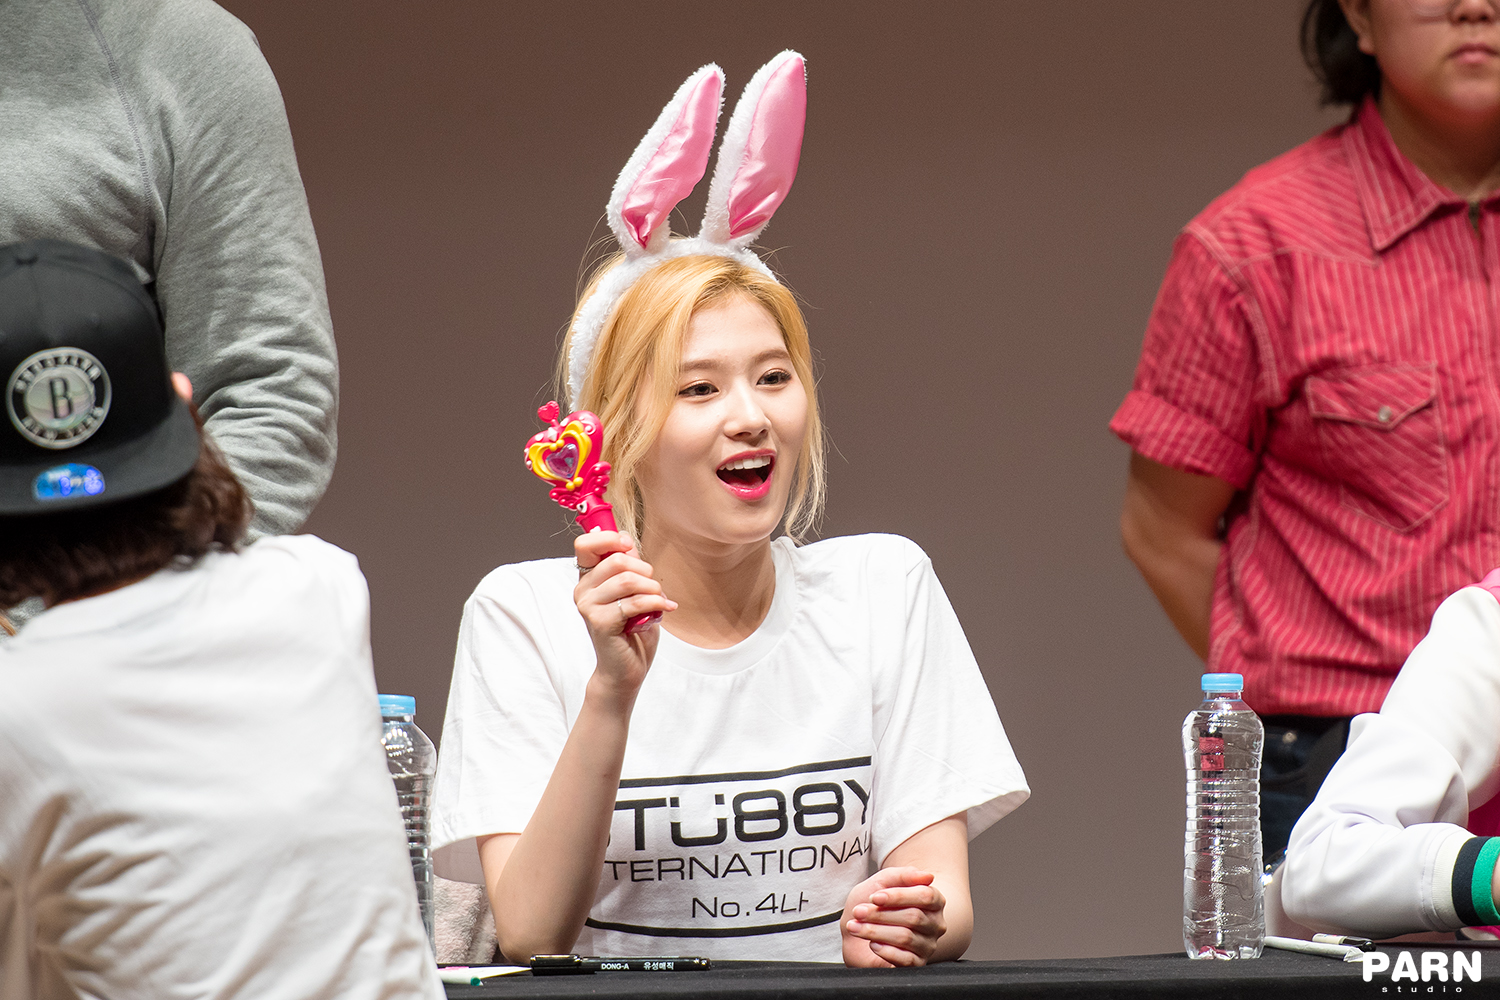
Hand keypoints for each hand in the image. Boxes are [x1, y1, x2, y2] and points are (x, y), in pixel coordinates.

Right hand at [573, 531, 675, 703]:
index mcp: (587, 578)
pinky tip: (665, 608)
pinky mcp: (600, 622)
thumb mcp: (632, 590)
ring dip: (653, 588)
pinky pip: (634, 602)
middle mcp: (582, 590)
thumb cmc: (631, 629)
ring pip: (628, 579)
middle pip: (617, 560)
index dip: (611, 539)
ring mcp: (588, 606)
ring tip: (660, 599)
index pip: (585, 544)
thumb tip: (626, 538)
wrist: (626, 669)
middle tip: (654, 587)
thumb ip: (627, 565)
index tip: (630, 547)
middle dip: (646, 570)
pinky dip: (656, 603)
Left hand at [841, 866, 946, 967]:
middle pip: (914, 917)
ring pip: (906, 937)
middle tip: (858, 912)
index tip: (874, 897)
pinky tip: (872, 944)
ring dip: (876, 931)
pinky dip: (885, 950)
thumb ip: (901, 875)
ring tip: (856, 927)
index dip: (899, 896)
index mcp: (932, 901)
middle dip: (881, 913)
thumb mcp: (880, 882)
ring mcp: (928, 945)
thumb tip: (927, 876)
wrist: (854, 932)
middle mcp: (934, 923)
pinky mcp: (917, 964)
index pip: (925, 895)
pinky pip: (905, 959)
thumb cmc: (871, 905)